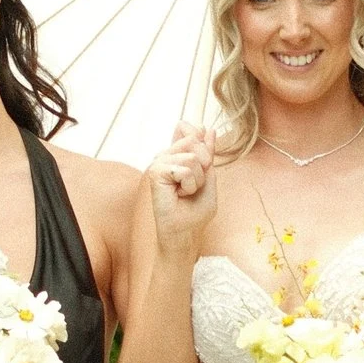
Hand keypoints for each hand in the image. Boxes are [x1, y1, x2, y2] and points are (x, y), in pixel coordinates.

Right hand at [148, 125, 218, 253]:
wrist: (183, 234)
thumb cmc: (195, 212)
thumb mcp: (208, 178)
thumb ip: (207, 153)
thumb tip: (207, 128)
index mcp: (177, 155)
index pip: (193, 132)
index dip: (204, 148)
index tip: (201, 172)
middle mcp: (166, 155)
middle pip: (196, 142)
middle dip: (204, 167)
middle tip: (192, 187)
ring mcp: (159, 162)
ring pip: (193, 157)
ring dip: (197, 180)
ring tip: (185, 193)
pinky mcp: (155, 172)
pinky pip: (185, 169)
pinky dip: (189, 185)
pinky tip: (179, 195)